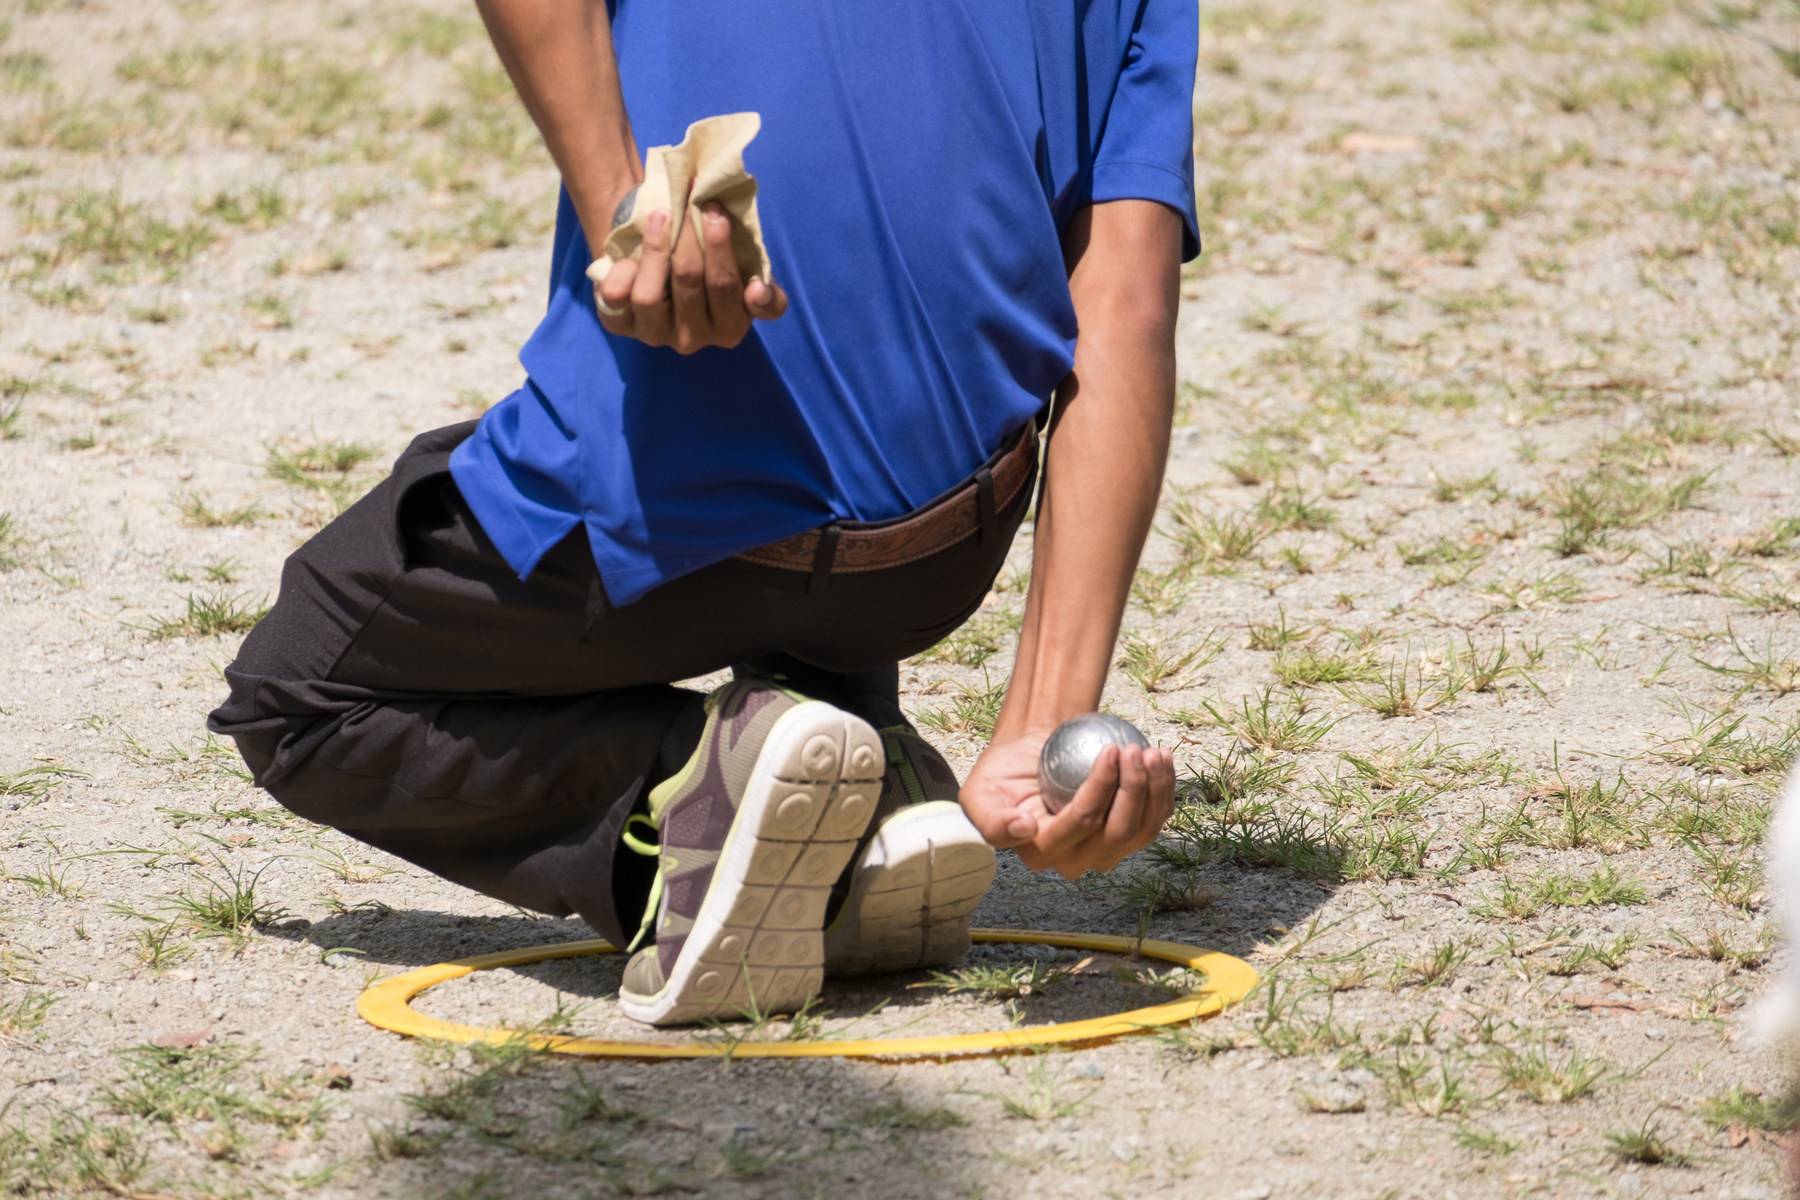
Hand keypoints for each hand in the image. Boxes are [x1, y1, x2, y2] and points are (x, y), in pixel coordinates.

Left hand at [594, 197, 786, 352]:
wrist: (660, 261)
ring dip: (656, 246)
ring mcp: (654, 334)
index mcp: (729, 328)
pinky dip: (623, 269)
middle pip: (689, 280)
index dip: (722, 250)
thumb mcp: (744, 276)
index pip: (728, 290)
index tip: (717, 214)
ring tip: (663, 214)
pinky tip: (631, 252)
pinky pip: (617, 296)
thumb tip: (759, 291)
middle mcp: (692, 339)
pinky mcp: (620, 324)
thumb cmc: (708, 265)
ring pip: (649, 295)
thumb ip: (765, 290)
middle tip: (692, 197)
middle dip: (690, 231)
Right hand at [959, 728, 1175, 878]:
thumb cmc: (1002, 774)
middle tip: (1134, 748)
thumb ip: (993, 820)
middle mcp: (1077, 861)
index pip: (1081, 823)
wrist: (1029, 760)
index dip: (1101, 788)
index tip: (1110, 749)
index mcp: (1042, 854)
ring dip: (1154, 790)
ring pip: (1142, 829)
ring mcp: (1107, 852)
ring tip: (1152, 752)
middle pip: (1117, 831)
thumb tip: (1024, 829)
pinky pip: (1155, 819)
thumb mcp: (979, 795)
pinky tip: (1162, 759)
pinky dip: (1164, 790)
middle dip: (1134, 788)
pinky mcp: (1129, 837)